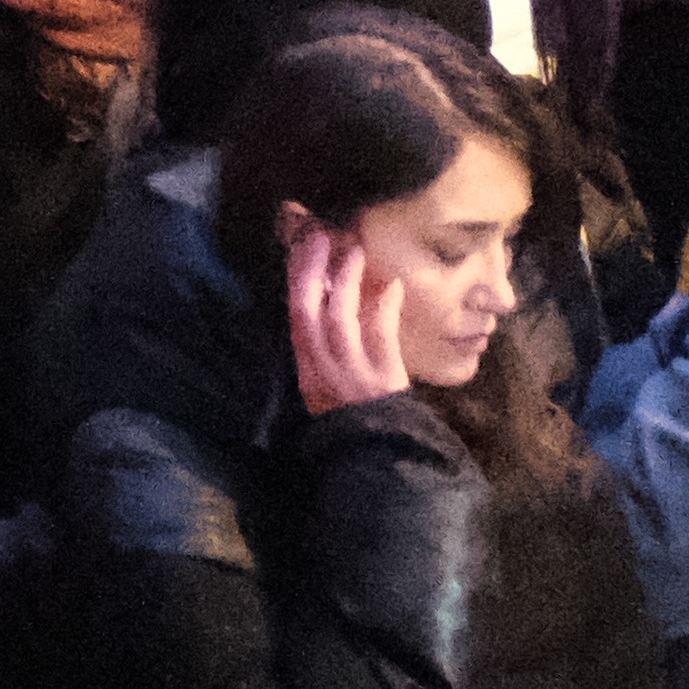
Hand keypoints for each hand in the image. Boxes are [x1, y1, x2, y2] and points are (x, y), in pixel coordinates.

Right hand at [283, 211, 417, 414]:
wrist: (377, 452)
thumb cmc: (353, 414)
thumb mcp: (327, 382)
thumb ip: (326, 346)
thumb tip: (331, 295)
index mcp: (307, 364)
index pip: (295, 313)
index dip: (296, 277)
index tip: (301, 244)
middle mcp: (322, 365)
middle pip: (308, 310)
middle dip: (313, 271)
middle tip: (322, 236)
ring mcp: (352, 371)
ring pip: (341, 319)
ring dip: (347, 283)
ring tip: (356, 252)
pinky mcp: (383, 378)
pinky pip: (381, 337)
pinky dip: (385, 308)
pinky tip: (393, 286)